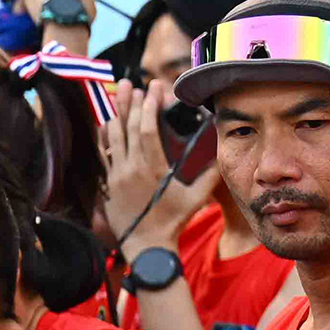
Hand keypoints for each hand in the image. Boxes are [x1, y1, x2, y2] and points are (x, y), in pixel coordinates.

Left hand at [104, 93, 200, 246]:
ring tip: (117, 93)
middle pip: (127, 128)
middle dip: (130, 103)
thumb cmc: (173, 222)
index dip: (150, 106)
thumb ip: (210, 176)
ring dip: (116, 114)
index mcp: (151, 169)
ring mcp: (116, 176)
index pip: (147, 129)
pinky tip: (107, 123)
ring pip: (112, 138)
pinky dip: (106, 136)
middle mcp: (130, 169)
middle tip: (132, 82)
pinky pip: (104, 154)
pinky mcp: (108, 184)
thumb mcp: (195, 198)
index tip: (155, 88)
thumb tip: (226, 156)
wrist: (145, 246)